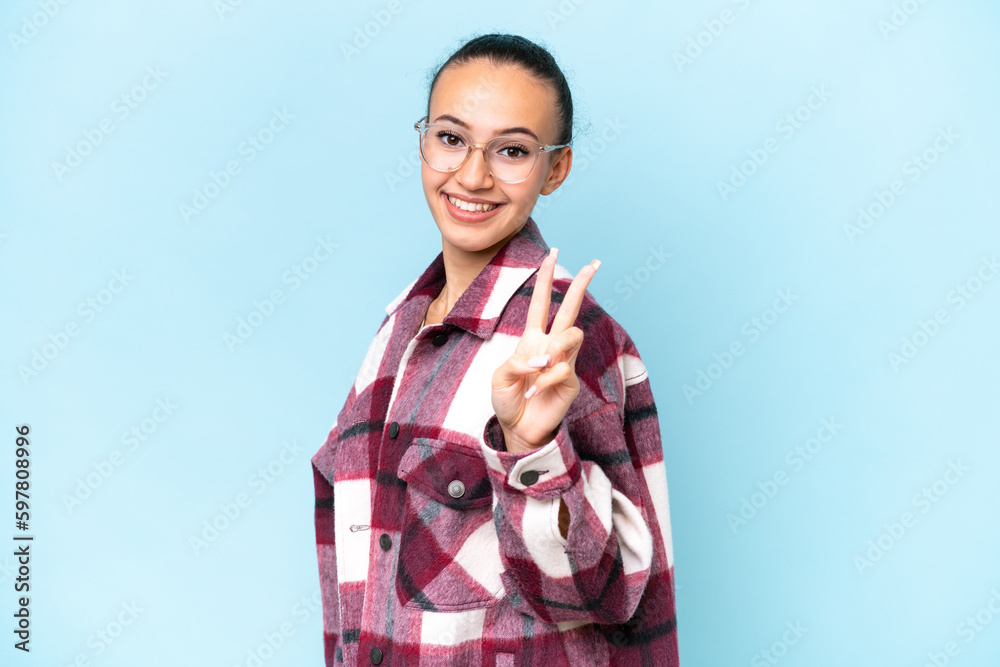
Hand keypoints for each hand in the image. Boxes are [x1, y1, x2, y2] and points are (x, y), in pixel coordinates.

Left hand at [490, 247, 600, 453]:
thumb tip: (541, 358)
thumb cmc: (507, 400)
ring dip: (555, 346)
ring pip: (572, 335)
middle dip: (581, 285)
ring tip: (540, 367)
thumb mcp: (499, 378)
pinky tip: (534, 392)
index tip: (553, 254)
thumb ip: (515, 362)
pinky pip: (562, 369)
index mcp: (532, 339)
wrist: (518, 428)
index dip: (546, 279)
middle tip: (594, 263)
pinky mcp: (571, 380)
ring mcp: (564, 362)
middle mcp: (551, 346)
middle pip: (570, 309)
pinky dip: (544, 380)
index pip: (542, 303)